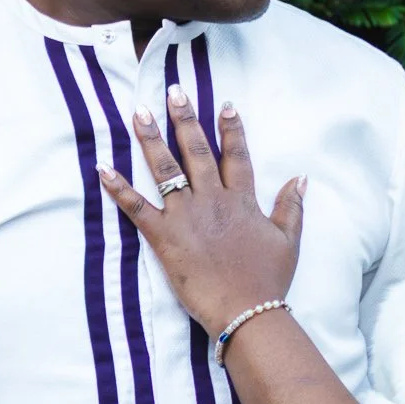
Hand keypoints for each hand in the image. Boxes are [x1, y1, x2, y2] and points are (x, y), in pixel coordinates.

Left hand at [98, 88, 303, 338]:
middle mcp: (213, 200)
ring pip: (166, 169)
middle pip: (196, 151)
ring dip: (150, 139)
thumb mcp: (288, 241)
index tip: (224, 104)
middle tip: (173, 92)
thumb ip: (291, 206)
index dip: (231, 129)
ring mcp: (187, 216)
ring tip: (139, 113)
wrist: (246, 311)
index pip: (236, 155)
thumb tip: (300, 178)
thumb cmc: (268, 280)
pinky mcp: (164, 237)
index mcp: (242, 201)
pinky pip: (137, 207)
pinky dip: (118, 188)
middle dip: (185, 119)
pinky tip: (103, 168)